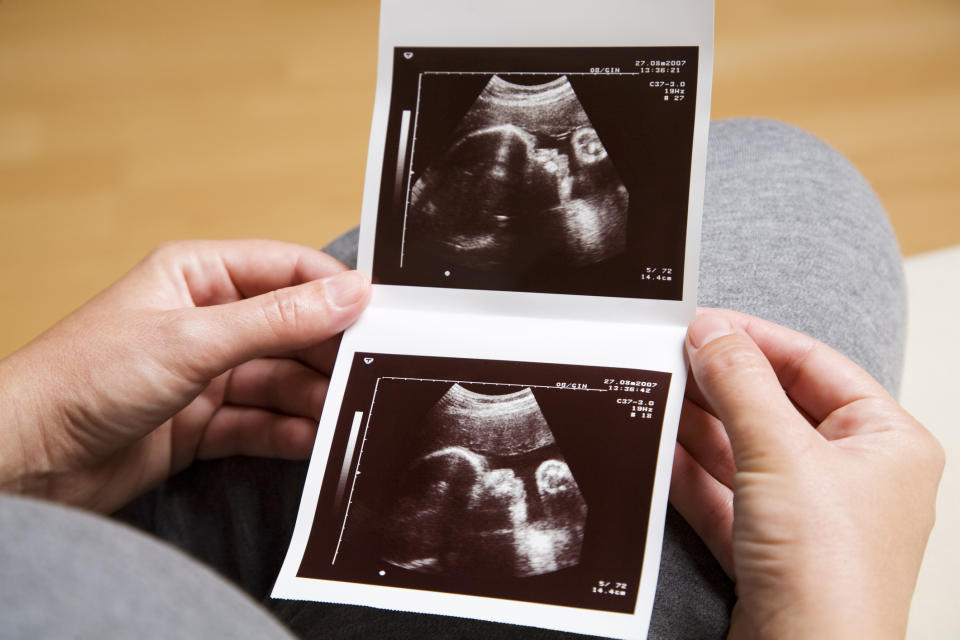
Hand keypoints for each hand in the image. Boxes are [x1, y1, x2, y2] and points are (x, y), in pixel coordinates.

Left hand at [0, 240, 370, 512]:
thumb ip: (278, 319)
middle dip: (327, 352)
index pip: (286, 271)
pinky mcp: (202, 424)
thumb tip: (350, 294)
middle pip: (291, 329)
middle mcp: (207, 321)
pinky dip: (287, 431)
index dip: (333, 291)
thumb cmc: (83, 379)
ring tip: (343, 412)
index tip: (379, 315)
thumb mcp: (192, 340)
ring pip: (280, 380)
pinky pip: (261, 422)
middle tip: (368, 372)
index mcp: (198, 276)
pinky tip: (311, 440)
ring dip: (312, 397)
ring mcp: (206, 374)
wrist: (25, 461)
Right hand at [671, 309, 943, 639]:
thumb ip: (741, 384)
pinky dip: (691, 472)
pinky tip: (659, 447)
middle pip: (776, 406)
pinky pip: (725, 494)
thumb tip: (712, 332)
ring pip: (745, 451)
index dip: (757, 339)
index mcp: (886, 442)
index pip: (816, 365)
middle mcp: (852, 476)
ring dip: (700, 424)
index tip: (706, 323)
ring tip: (657, 390)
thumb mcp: (780, 453)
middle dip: (721, 383)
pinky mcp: (769, 548)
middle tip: (672, 355)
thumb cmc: (831, 574)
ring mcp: (809, 515)